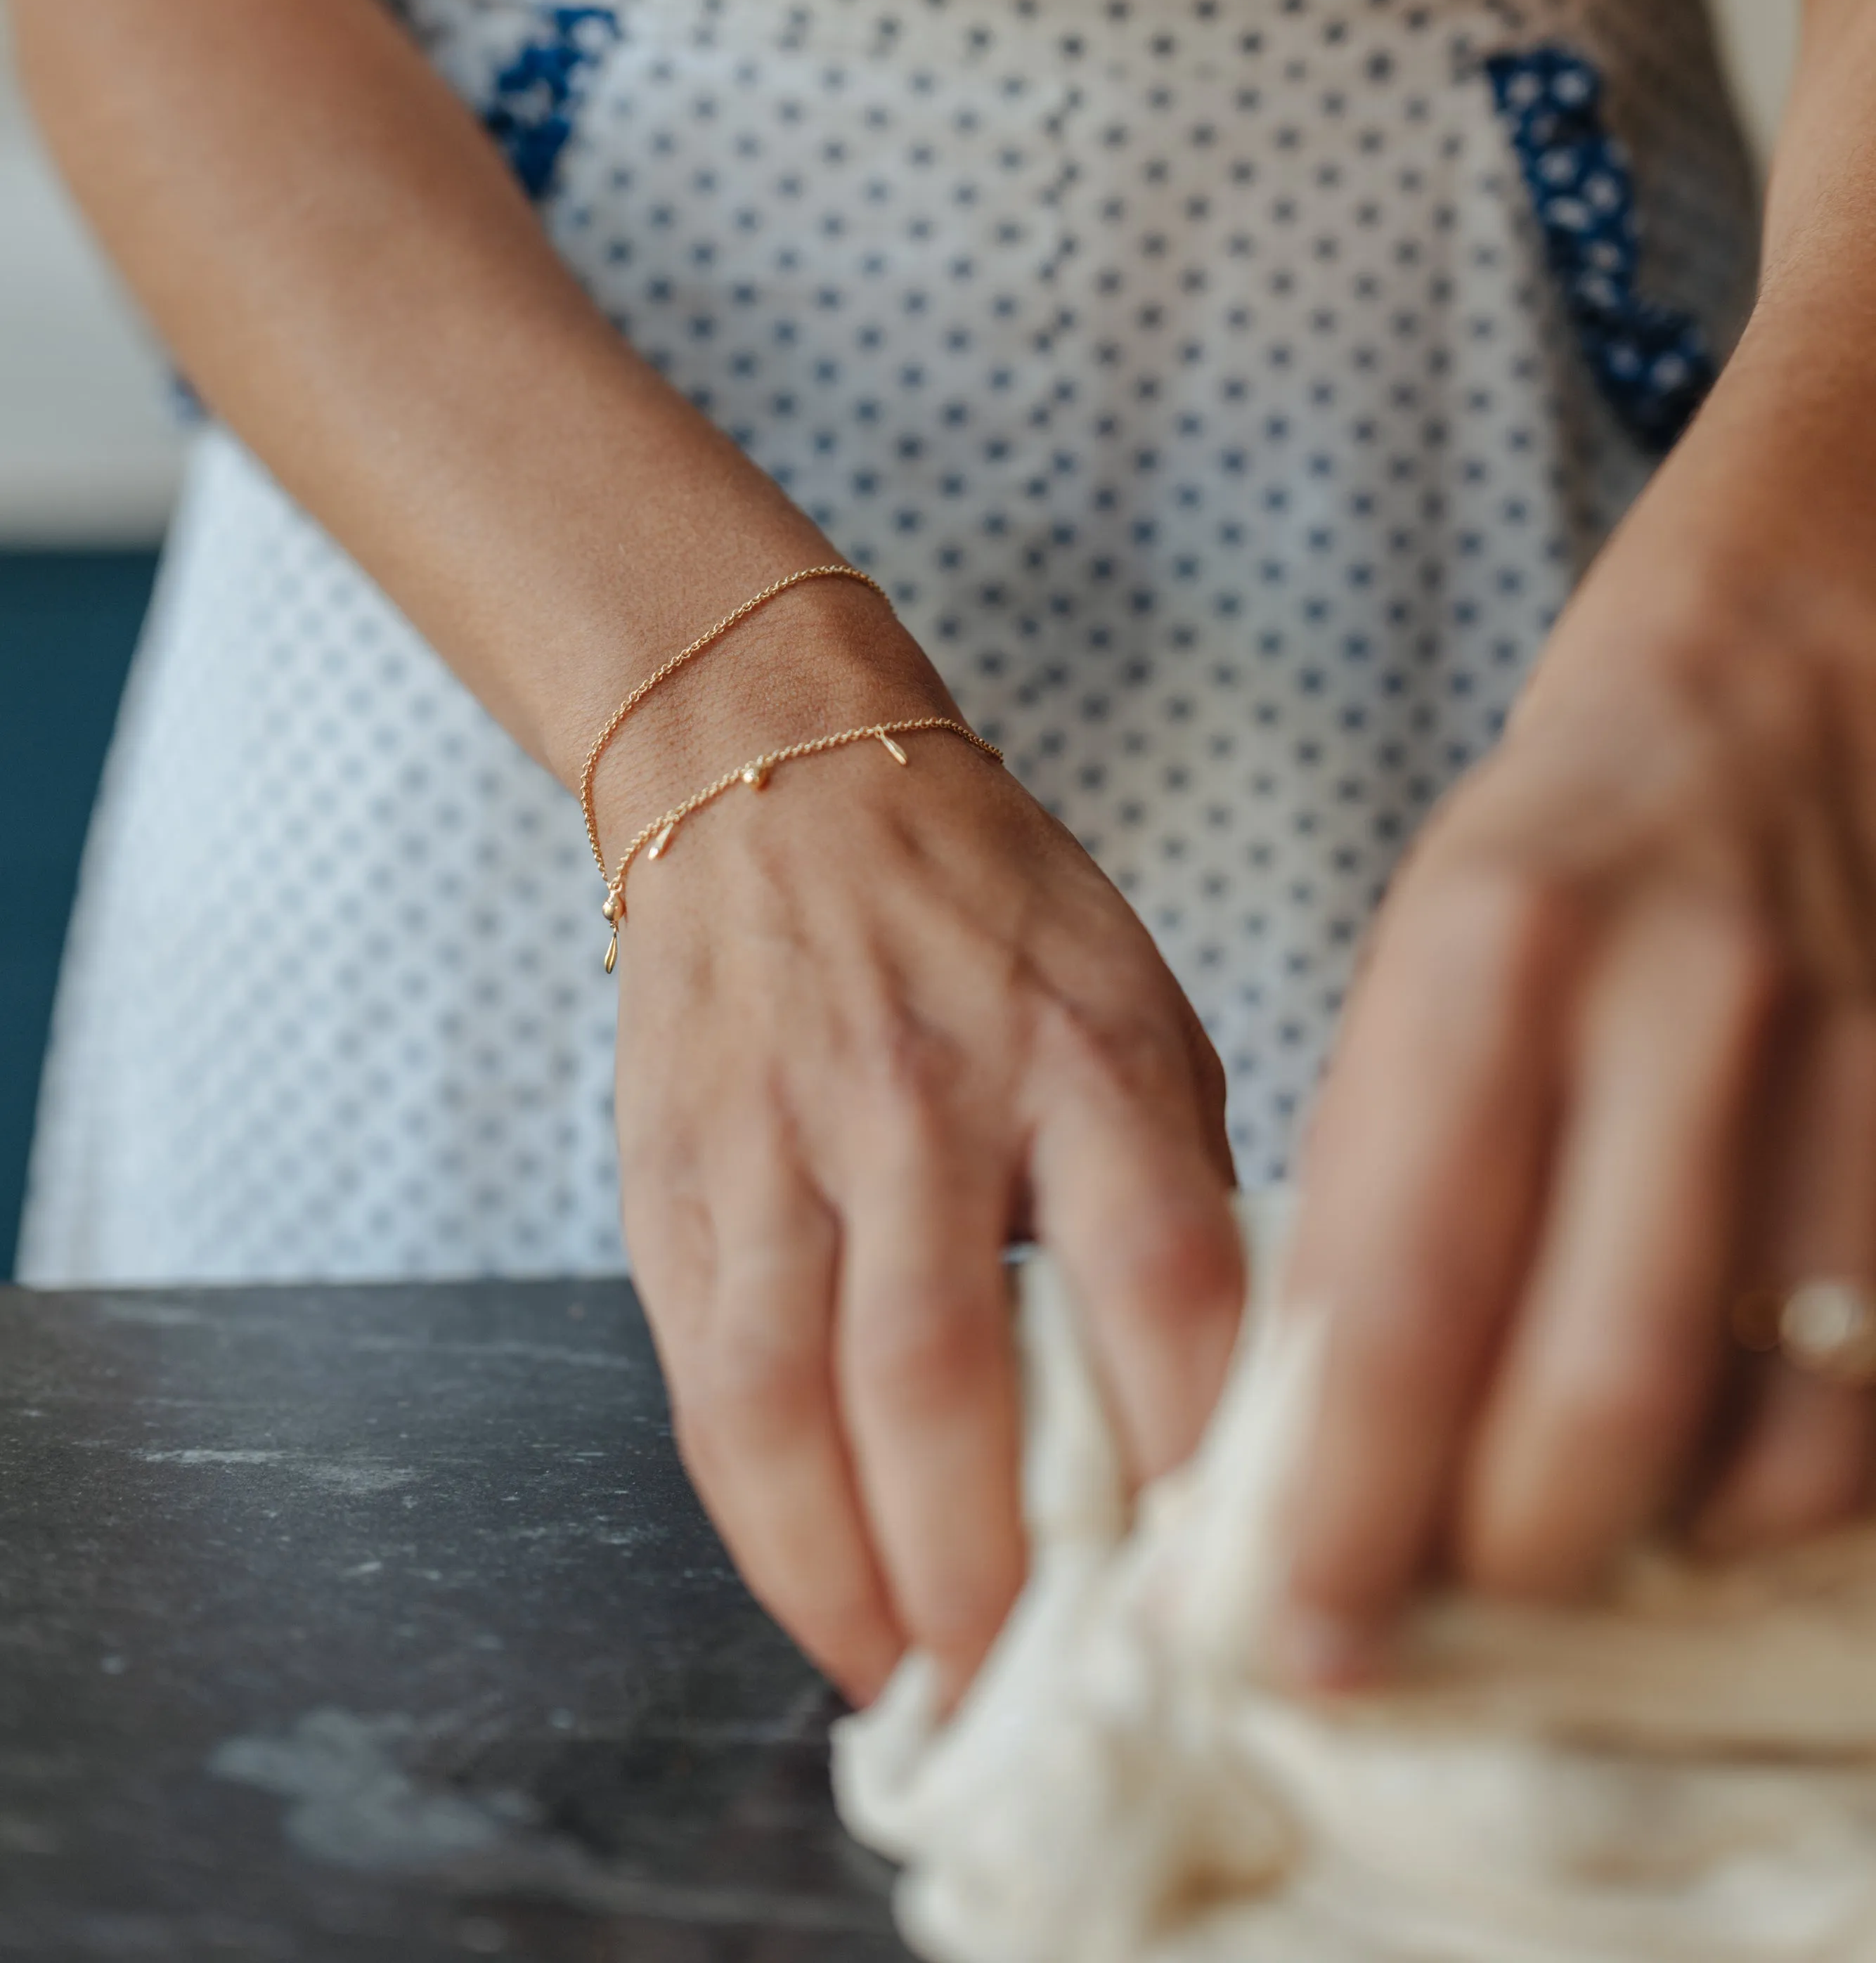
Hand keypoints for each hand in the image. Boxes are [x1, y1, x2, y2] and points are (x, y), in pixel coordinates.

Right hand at [606, 601, 1241, 1703]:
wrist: (777, 775)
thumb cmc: (989, 911)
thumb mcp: (1138, 1001)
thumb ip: (1174, 1181)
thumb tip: (1229, 1400)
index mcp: (1082, 1050)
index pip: (1161, 1282)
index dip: (1194, 1460)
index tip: (1231, 1584)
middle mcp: (926, 1099)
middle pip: (956, 1379)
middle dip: (1004, 1575)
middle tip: (1064, 1696)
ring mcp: (783, 1144)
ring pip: (804, 1404)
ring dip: (868, 1582)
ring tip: (935, 1687)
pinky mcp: (678, 1184)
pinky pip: (711, 1386)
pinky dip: (766, 1526)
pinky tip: (828, 1604)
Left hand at [1276, 571, 1875, 1685]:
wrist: (1787, 682)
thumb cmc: (1566, 848)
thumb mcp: (1421, 961)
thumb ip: (1385, 1179)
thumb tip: (1321, 1439)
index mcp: (1491, 955)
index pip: (1402, 1290)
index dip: (1342, 1497)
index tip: (1287, 1635)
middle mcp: (1675, 1012)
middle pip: (1593, 1394)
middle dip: (1494, 1563)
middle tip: (1416, 1623)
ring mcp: (1843, 1069)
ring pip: (1766, 1434)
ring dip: (1648, 1547)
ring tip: (1561, 1546)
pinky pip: (1871, 1400)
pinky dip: (1781, 1489)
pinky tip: (1704, 1478)